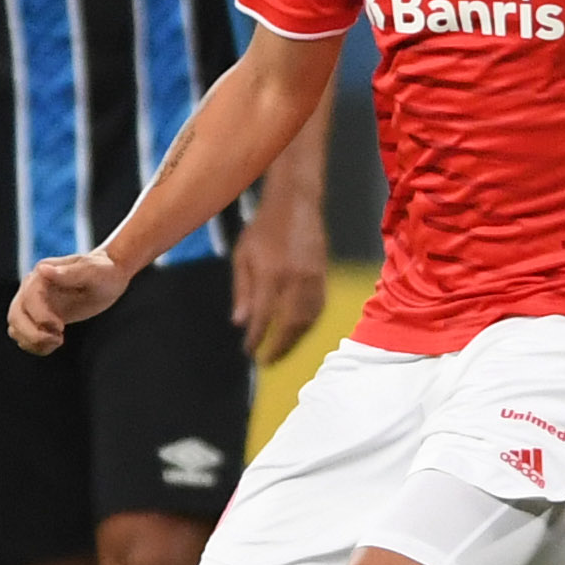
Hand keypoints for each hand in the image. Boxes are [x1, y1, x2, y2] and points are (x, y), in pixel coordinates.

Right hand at [8, 249, 129, 355]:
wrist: (108, 277)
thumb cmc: (103, 271)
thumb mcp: (92, 272)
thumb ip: (68, 272)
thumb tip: (42, 270)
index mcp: (41, 274)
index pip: (28, 299)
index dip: (41, 317)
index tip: (61, 327)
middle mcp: (31, 288)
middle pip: (15, 316)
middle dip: (32, 334)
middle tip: (59, 339)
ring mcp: (33, 304)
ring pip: (16, 328)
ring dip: (33, 342)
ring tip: (59, 341)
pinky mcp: (39, 317)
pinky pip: (25, 336)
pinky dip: (35, 346)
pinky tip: (56, 342)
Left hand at [228, 201, 327, 365]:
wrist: (296, 203)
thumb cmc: (263, 228)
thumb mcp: (242, 256)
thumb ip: (242, 290)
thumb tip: (240, 322)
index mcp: (271, 274)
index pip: (262, 317)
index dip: (256, 338)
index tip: (248, 351)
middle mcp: (295, 280)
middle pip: (289, 325)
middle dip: (278, 347)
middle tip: (267, 361)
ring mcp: (313, 279)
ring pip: (307, 320)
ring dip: (294, 340)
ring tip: (281, 350)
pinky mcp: (324, 276)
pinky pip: (318, 309)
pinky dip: (308, 325)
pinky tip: (298, 331)